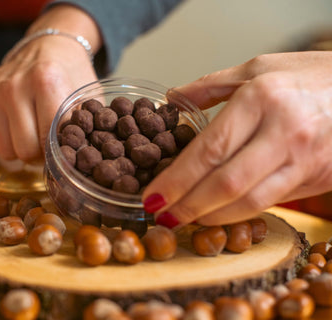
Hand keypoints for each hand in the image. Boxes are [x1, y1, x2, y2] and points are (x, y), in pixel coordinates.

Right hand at [0, 5, 99, 163]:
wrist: (49, 46)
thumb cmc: (70, 77)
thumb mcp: (87, 98)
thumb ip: (83, 128)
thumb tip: (73, 163)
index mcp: (46, 82)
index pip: (46, 141)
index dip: (56, 151)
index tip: (62, 144)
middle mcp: (14, 85)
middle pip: (24, 150)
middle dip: (38, 153)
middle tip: (47, 140)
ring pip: (5, 150)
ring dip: (20, 148)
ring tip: (32, 130)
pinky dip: (4, 139)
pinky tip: (15, 123)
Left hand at [142, 51, 331, 224]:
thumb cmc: (311, 75)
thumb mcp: (259, 67)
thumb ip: (211, 85)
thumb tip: (171, 98)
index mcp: (262, 99)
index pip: (209, 150)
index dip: (177, 179)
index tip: (152, 195)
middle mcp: (283, 132)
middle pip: (225, 182)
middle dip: (187, 206)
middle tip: (161, 216)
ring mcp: (302, 159)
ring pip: (249, 201)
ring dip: (210, 218)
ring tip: (183, 222)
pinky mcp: (314, 178)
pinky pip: (270, 203)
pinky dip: (238, 214)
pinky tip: (216, 216)